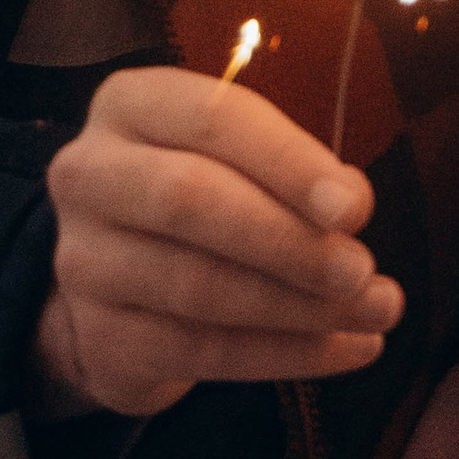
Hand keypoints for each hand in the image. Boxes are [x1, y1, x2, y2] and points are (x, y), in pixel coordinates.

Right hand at [30, 67, 401, 419]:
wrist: (120, 285)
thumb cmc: (203, 196)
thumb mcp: (241, 159)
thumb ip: (293, 169)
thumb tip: (349, 205)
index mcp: (130, 105)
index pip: (212, 119)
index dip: (288, 162)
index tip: (354, 207)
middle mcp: (90, 175)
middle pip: (190, 200)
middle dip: (288, 240)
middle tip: (363, 272)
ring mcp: (83, 260)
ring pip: (198, 286)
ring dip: (300, 307)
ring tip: (375, 313)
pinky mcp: (97, 335)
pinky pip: (199, 350)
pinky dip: (284, 354)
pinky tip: (345, 349)